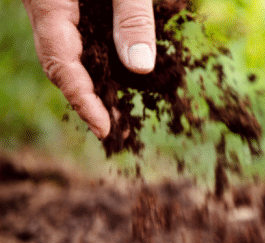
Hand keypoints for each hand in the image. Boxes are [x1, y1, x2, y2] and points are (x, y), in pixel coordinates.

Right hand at [22, 0, 156, 138]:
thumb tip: (142, 66)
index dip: (83, 102)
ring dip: (92, 84)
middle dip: (88, 101)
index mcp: (49, 4)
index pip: (61, 64)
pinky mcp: (65, 3)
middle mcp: (46, 11)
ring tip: (118, 113)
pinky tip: (116, 75)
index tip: (104, 130)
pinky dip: (96, 61)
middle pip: (61, 66)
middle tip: (117, 131)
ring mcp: (53, 7)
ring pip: (68, 54)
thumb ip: (132, 18)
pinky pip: (78, 38)